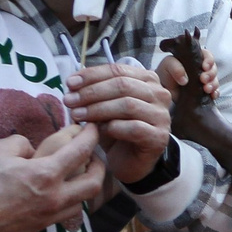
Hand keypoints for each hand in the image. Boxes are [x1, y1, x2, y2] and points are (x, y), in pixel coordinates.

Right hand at [0, 123, 104, 231]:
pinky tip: (58, 192)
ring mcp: (48, 216)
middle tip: (93, 155)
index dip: (91, 135)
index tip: (93, 128)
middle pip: (94, 183)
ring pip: (82, 201)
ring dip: (84, 186)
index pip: (81, 151)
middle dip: (100, 166)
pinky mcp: (39, 228)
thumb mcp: (0, 149)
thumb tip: (34, 150)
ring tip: (77, 174)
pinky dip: (68, 200)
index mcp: (45, 175)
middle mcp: (54, 198)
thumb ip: (24, 144)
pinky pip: (64, 213)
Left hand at [66, 59, 172, 184]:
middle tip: (70, 101)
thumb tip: (73, 82)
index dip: (92, 75)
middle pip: (122, 85)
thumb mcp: (105, 105)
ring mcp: (162, 116)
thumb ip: (95, 90)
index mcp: (147, 80)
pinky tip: (98, 131)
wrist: (131, 161)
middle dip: (91, 92)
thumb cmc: (117, 130)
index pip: (117, 70)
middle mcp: (159, 94)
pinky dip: (112, 128)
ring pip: (127, 105)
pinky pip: (133, 128)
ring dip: (98, 109)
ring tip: (77, 115)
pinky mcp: (158, 137)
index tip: (70, 83)